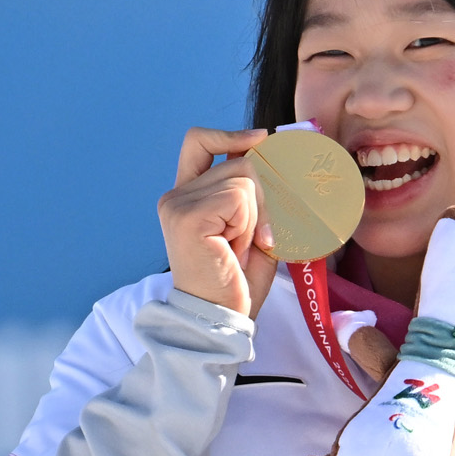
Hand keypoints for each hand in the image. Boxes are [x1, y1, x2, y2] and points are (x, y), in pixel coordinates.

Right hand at [158, 127, 277, 317]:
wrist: (220, 320)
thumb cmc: (237, 283)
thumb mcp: (254, 230)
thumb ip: (257, 195)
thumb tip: (277, 155)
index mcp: (187, 197)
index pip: (199, 143)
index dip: (230, 135)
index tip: (262, 139)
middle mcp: (176, 197)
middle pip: (239, 162)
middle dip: (266, 197)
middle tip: (263, 237)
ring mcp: (178, 204)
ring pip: (245, 180)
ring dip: (259, 218)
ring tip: (243, 249)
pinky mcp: (188, 216)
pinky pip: (240, 198)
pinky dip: (251, 224)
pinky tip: (238, 250)